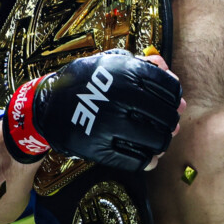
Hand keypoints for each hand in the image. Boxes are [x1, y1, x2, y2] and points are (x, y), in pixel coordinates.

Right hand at [3, 48, 183, 171]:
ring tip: (160, 141)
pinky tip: (150, 158)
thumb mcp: (111, 62)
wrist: (47, 104)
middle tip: (170, 126)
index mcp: (126, 73)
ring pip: (154, 140)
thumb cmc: (86, 81)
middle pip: (166, 117)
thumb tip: (171, 74)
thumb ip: (143, 64)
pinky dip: (148, 160)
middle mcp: (120, 97)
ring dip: (163, 143)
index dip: (175, 98)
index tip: (174, 103)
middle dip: (171, 123)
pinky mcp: (98, 147)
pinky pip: (135, 159)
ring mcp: (109, 124)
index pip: (169, 89)